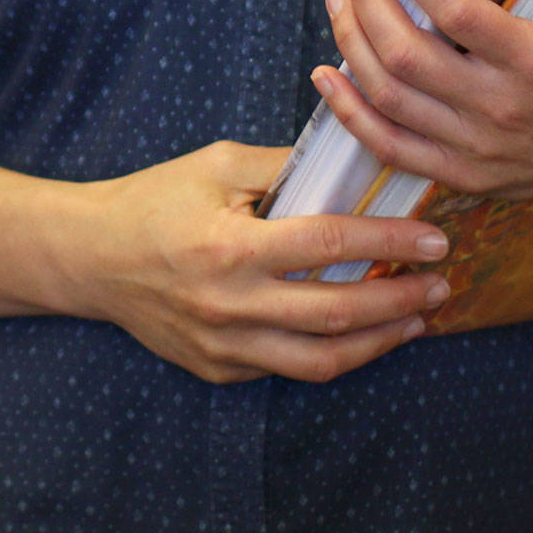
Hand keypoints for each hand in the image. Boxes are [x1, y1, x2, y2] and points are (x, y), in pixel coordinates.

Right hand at [44, 140, 453, 383]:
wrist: (91, 257)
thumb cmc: (155, 199)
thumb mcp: (217, 164)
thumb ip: (283, 166)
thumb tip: (350, 161)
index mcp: (231, 247)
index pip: (328, 247)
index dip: (388, 244)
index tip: (432, 239)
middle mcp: (231, 306)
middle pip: (337, 315)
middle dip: (401, 300)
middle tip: (441, 284)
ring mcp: (224, 347)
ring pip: (321, 360)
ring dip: (379, 341)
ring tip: (416, 317)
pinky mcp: (219, 370)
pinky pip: (288, 369)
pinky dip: (333, 353)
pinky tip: (362, 331)